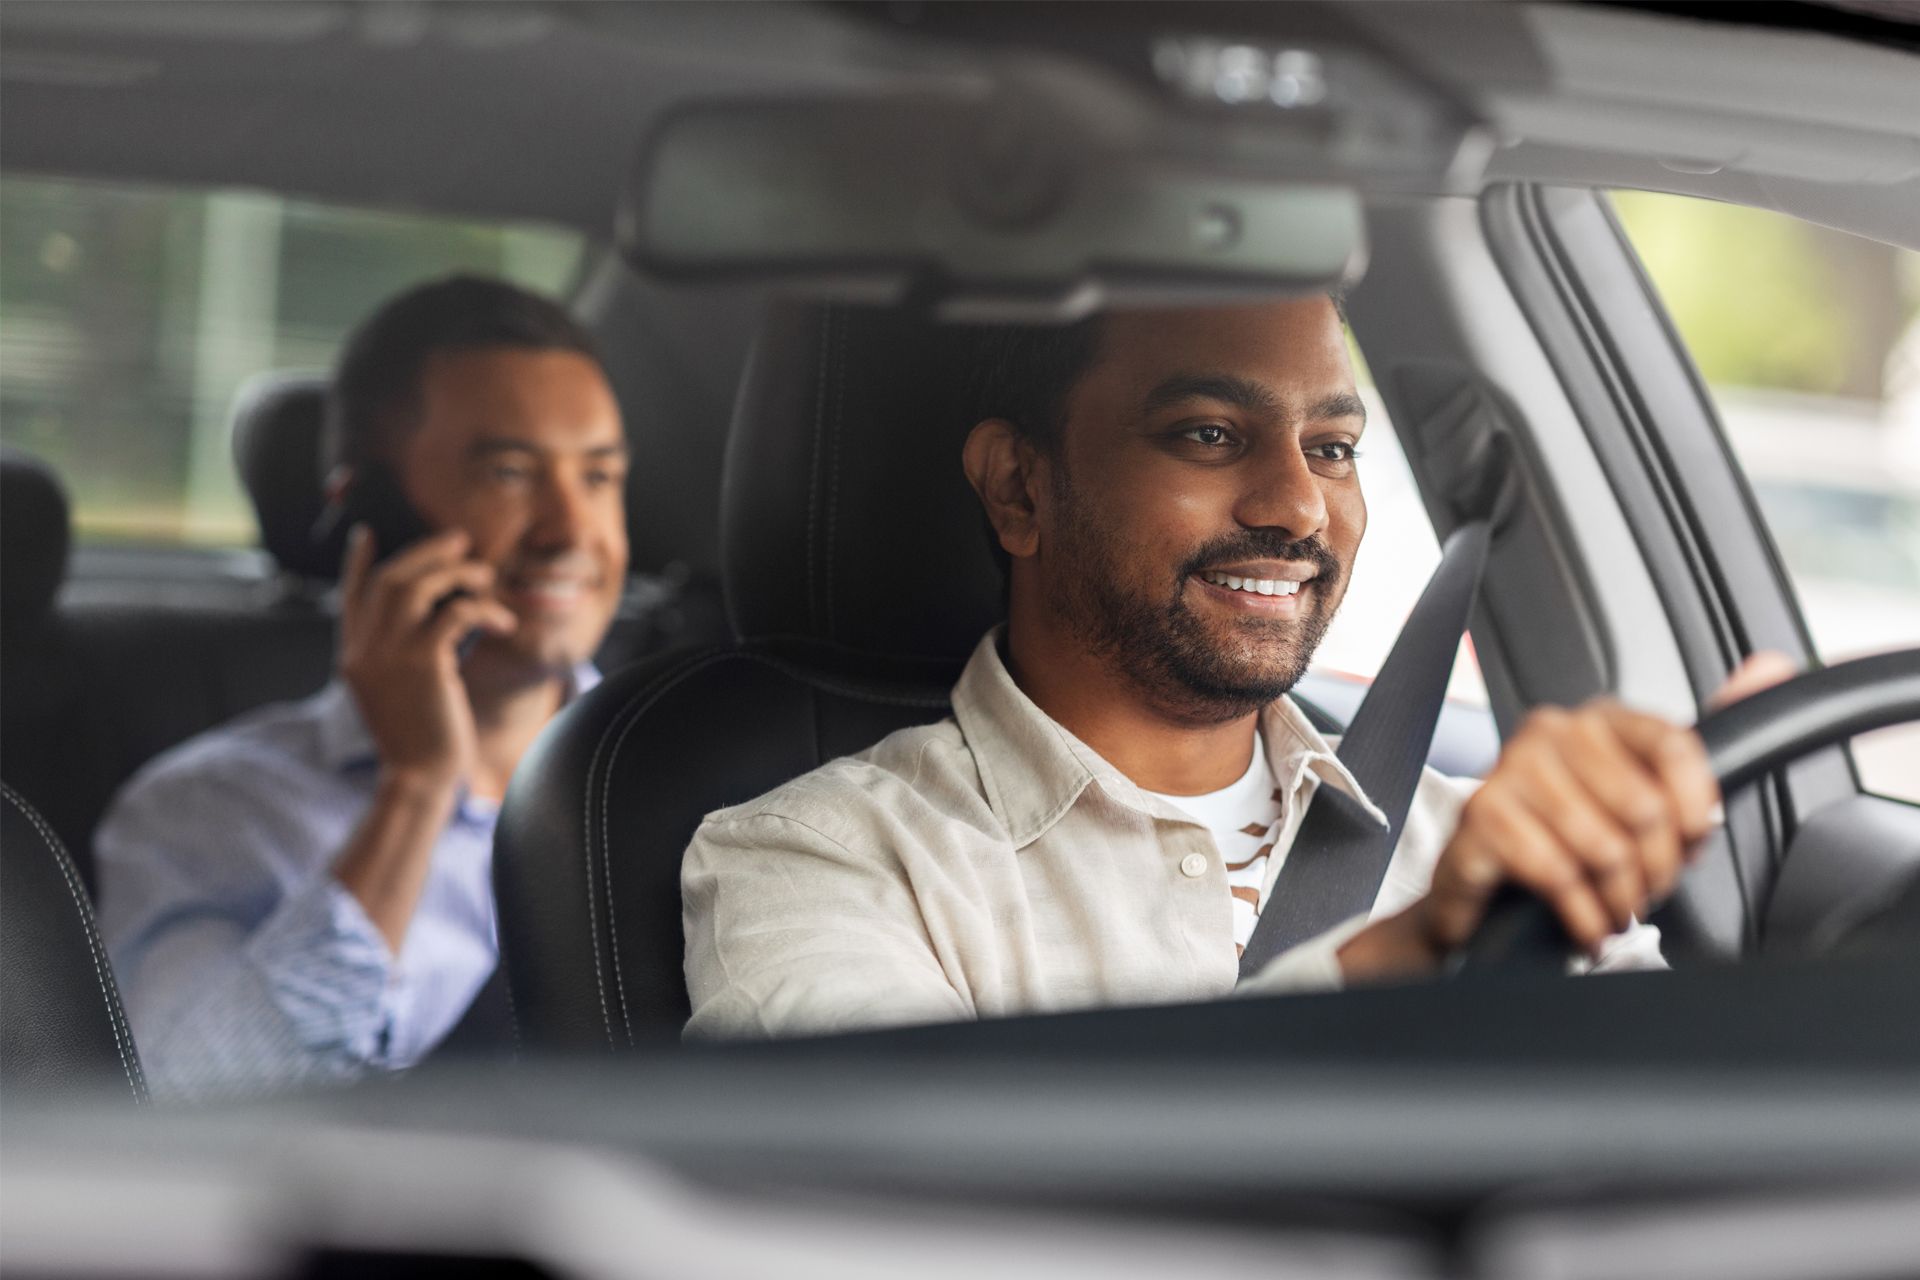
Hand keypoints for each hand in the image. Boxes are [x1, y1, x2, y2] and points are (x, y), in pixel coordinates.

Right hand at [337, 525, 517, 793]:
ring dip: (456, 573)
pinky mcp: (424, 664)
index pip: (350, 596)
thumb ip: (396, 658)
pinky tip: (502, 623)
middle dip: (425, 553)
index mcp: (353, 657)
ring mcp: (390, 655)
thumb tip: (429, 626)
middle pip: (389, 580)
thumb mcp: (394, 694)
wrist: (418, 778)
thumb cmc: (417, 741)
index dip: (358, 563)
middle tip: (458, 542)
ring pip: (417, 587)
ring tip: (485, 576)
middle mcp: (364, 650)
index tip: (365, 534)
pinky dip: (483, 609)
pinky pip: (455, 614)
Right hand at [1338, 653, 1796, 980]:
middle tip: (1645, 890)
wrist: (1485, 887)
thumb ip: (1705, 741)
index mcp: (1598, 720)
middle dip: (1655, 868)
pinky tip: (1584, 921)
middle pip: (1642, 806)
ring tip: (1613, 908)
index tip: (1693, 841)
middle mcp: (1551, 732)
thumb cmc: (1569, 841)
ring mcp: (1509, 769)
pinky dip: (1580, 912)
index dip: (1695, 806)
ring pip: (1602, 846)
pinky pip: (1556, 871)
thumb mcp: (1643, 795)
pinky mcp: (1481, 815)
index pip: (1672, 745)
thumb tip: (1770, 665)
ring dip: (1618, 897)